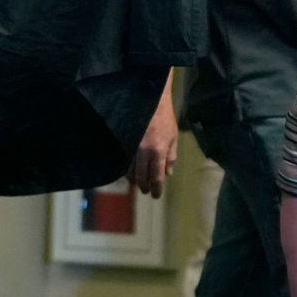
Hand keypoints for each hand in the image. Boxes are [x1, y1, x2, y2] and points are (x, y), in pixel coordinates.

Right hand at [126, 77, 176, 198]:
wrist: (150, 100)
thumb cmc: (164, 118)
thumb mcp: (173, 137)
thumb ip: (171, 157)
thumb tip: (168, 174)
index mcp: (159, 151)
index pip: (156, 177)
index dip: (156, 189)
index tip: (156, 195)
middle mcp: (144, 152)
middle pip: (141, 177)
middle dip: (144, 187)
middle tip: (147, 190)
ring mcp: (132, 147)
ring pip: (129, 171)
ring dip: (134, 180)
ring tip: (138, 182)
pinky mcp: (124, 141)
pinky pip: (123, 160)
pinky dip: (126, 169)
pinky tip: (129, 171)